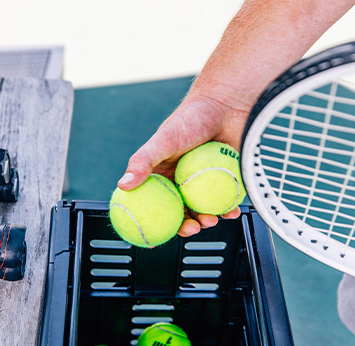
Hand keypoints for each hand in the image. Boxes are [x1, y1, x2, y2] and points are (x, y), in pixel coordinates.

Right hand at [117, 92, 248, 236]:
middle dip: (187, 225)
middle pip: (183, 211)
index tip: (155, 235)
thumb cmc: (192, 117)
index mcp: (164, 174)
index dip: (155, 221)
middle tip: (192, 228)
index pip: (157, 203)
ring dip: (208, 219)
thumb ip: (143, 161)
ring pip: (205, 208)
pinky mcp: (227, 179)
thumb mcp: (163, 140)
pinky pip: (226, 199)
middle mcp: (184, 181)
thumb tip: (123, 186)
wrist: (227, 102)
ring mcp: (206, 181)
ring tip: (212, 219)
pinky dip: (229, 208)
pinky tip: (231, 212)